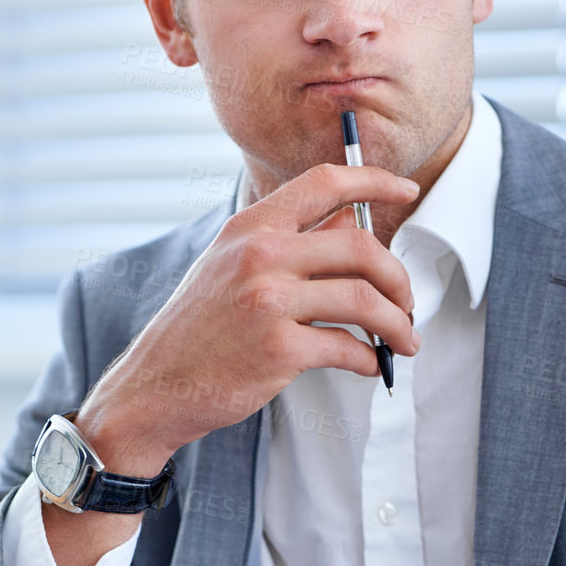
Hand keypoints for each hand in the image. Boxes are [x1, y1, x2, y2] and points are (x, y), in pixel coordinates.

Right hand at [77, 161, 422, 474]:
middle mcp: (260, 254)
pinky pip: (349, 347)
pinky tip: (369, 365)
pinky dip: (370, 359)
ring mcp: (269, 301)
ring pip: (366, 301)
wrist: (157, 384)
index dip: (375, 181)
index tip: (406, 190)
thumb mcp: (232, 265)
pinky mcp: (279, 349)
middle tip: (408, 302)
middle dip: (399, 278)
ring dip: (398, 324)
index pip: (325, 183)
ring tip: (404, 339)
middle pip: (361, 247)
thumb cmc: (201, 328)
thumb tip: (351, 225)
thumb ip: (290, 242)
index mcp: (251, 226)